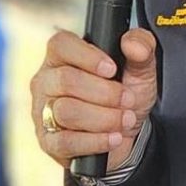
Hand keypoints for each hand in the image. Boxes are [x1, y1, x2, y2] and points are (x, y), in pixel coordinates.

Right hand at [32, 27, 159, 174]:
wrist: (128, 135)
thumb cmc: (125, 97)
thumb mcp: (140, 70)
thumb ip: (142, 48)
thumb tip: (133, 44)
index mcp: (63, 56)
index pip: (61, 45)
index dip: (87, 56)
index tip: (112, 69)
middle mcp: (47, 81)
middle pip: (66, 80)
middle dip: (105, 93)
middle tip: (128, 100)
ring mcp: (43, 112)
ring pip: (66, 111)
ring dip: (104, 118)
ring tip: (125, 119)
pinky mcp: (48, 141)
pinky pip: (65, 141)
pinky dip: (95, 140)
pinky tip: (114, 138)